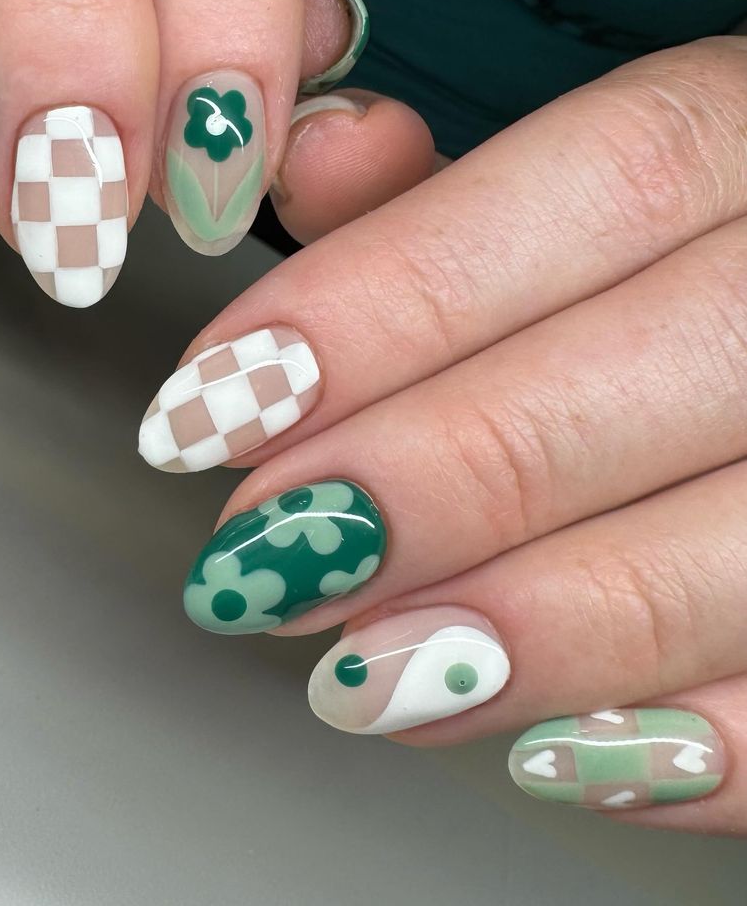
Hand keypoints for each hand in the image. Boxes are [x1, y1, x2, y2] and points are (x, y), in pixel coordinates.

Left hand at [139, 36, 746, 835]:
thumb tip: (311, 160)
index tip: (217, 405)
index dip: (381, 308)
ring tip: (363, 675)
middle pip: (649, 372)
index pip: (593, 185)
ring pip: (745, 545)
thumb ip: (432, 192)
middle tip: (264, 558)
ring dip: (534, 628)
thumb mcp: (568, 191)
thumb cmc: (669, 263)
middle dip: (431, 479)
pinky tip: (542, 751)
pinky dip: (691, 743)